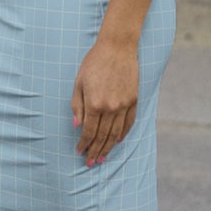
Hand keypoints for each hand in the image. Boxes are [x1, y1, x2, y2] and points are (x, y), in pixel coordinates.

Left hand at [71, 40, 138, 165]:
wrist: (117, 48)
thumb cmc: (94, 63)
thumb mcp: (79, 82)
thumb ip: (77, 106)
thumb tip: (76, 126)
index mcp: (94, 104)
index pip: (88, 132)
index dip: (83, 144)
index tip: (79, 152)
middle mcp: (110, 108)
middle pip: (102, 136)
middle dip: (95, 151)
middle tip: (90, 162)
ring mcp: (124, 105)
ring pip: (116, 133)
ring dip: (108, 147)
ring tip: (103, 157)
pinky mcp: (133, 100)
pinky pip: (129, 123)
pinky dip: (123, 134)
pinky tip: (117, 141)